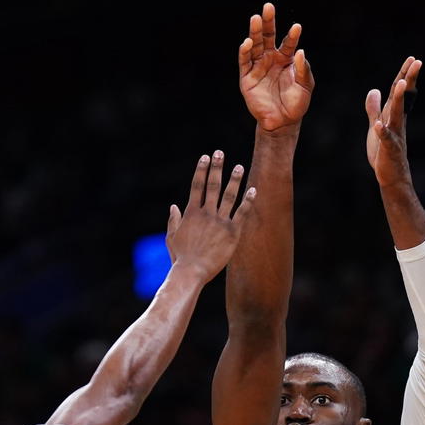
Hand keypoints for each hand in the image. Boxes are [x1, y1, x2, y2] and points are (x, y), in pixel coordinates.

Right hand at [166, 152, 253, 283]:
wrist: (191, 272)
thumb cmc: (180, 257)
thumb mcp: (171, 237)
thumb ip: (173, 220)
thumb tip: (173, 206)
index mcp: (191, 213)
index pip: (196, 185)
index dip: (201, 169)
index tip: (205, 157)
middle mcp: (206, 213)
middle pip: (212, 185)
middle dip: (216, 167)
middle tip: (219, 153)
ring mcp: (220, 222)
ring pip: (229, 196)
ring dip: (234, 180)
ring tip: (239, 166)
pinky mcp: (232, 232)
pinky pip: (242, 213)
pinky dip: (248, 201)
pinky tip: (253, 190)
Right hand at [238, 3, 313, 131]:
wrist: (283, 122)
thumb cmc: (296, 103)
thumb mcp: (305, 85)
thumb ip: (303, 69)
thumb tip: (300, 51)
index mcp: (286, 59)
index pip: (288, 42)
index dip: (292, 35)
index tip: (297, 27)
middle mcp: (270, 59)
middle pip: (268, 36)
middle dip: (268, 22)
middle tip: (268, 6)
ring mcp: (258, 66)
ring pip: (255, 45)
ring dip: (255, 32)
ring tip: (256, 18)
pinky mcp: (247, 77)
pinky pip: (244, 61)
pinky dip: (245, 51)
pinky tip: (248, 42)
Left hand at [365, 56, 420, 186]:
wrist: (390, 175)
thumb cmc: (384, 151)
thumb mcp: (376, 125)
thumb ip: (374, 108)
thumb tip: (374, 90)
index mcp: (393, 115)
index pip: (398, 91)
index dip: (404, 74)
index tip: (413, 58)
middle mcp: (396, 121)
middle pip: (402, 97)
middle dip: (408, 79)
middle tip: (417, 62)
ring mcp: (395, 134)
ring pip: (397, 114)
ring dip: (399, 99)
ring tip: (401, 84)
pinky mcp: (389, 149)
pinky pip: (387, 139)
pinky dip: (383, 132)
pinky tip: (379, 125)